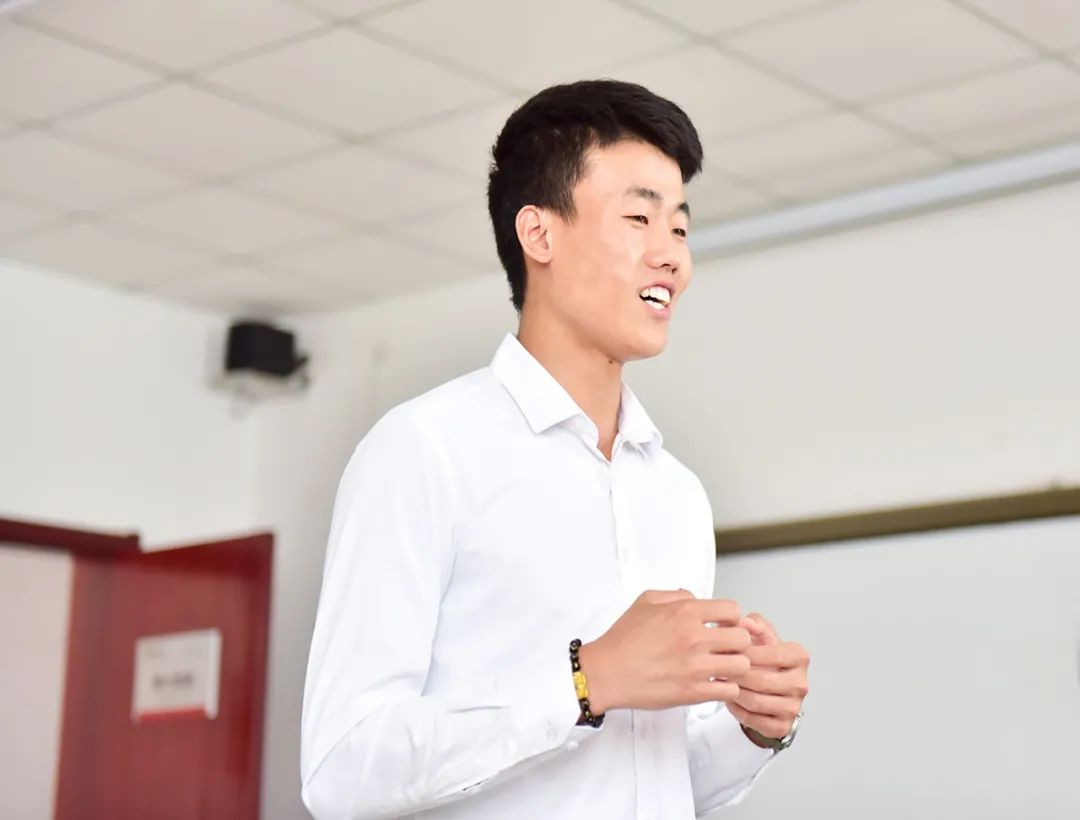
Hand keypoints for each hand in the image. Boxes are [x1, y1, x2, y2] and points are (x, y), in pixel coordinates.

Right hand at [577, 590, 751, 713]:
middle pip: (742, 638)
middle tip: (726, 648)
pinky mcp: (693, 692)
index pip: (732, 610)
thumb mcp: (645, 601)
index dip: (731, 618)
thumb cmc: (622, 640)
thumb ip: (675, 595)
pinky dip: (726, 688)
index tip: (723, 626)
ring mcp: (696, 666)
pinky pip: (729, 690)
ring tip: (722, 668)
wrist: (606, 672)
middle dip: (737, 642)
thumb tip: (695, 597)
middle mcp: (694, 637)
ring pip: (742, 665)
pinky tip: (714, 685)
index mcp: (684, 612)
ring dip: (735, 666)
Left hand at [728, 613, 808, 741]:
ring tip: (720, 681)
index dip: (747, 652)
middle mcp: (800, 683)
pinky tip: (728, 697)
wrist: (769, 688)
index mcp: (799, 657)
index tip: (729, 649)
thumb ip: (753, 624)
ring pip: (755, 701)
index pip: (772, 654)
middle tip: (717, 667)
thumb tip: (745, 622)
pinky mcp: (782, 726)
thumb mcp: (760, 636)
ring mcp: (793, 707)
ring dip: (733, 691)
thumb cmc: (764, 659)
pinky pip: (753, 719)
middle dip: (736, 673)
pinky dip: (736, 709)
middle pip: (762, 680)